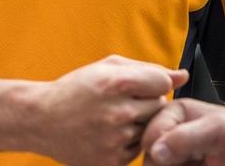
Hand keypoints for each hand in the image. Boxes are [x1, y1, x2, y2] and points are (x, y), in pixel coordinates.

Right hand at [32, 55, 188, 165]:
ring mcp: (115, 140)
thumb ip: (148, 69)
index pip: (163, 83)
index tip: (138, 85)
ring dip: (139, 122)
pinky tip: (110, 132)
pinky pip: (138, 149)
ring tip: (114, 116)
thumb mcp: (108, 67)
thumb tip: (182, 75)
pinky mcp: (112, 161)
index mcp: (116, 84)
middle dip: (147, 102)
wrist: (41, 120)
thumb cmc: (77, 89)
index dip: (152, 83)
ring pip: (150, 128)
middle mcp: (118, 113)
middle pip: (159, 106)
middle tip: (123, 101)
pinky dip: (129, 141)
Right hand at [141, 98, 224, 165]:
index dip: (160, 150)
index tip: (178, 157)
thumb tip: (156, 150)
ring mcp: (170, 155)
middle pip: (148, 158)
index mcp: (172, 113)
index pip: (149, 137)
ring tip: (196, 165)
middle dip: (164, 164)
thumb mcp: (218, 130)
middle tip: (191, 162)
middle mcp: (166, 134)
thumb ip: (186, 136)